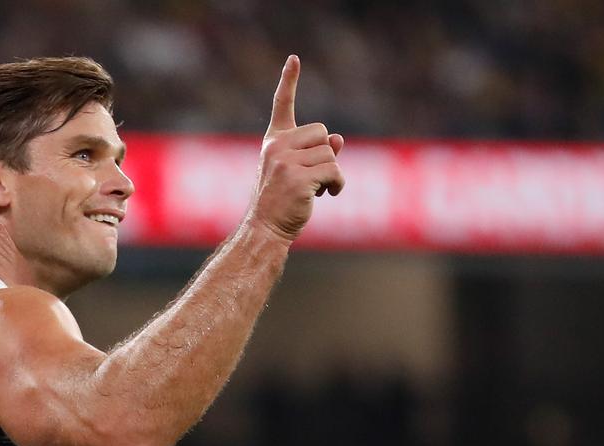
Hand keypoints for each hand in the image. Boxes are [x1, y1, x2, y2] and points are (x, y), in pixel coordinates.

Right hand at [244, 55, 344, 242]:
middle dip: (326, 155)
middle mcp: (276, 147)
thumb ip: (317, 152)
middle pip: (323, 133)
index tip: (294, 59)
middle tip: (312, 177)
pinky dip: (338, 185)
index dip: (289, 81)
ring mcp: (285, 162)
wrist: (265, 229)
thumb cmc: (282, 202)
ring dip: (332, 174)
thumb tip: (338, 139)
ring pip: (331, 153)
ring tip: (317, 190)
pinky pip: (334, 171)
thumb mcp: (298, 171)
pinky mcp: (297, 178)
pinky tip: (326, 196)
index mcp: (273, 141)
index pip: (282, 105)